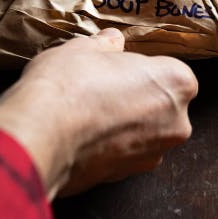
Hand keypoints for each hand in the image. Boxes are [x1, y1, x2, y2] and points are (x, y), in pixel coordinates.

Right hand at [0, 29, 198, 197]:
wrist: (40, 133)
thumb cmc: (69, 84)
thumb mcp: (85, 48)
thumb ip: (106, 45)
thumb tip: (112, 41)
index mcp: (177, 82)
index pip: (169, 71)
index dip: (140, 69)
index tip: (117, 69)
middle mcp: (176, 123)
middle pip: (161, 106)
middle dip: (136, 99)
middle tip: (101, 90)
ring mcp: (153, 154)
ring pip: (143, 133)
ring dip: (123, 126)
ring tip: (88, 114)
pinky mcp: (127, 177)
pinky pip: (123, 155)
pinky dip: (108, 147)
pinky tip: (83, 136)